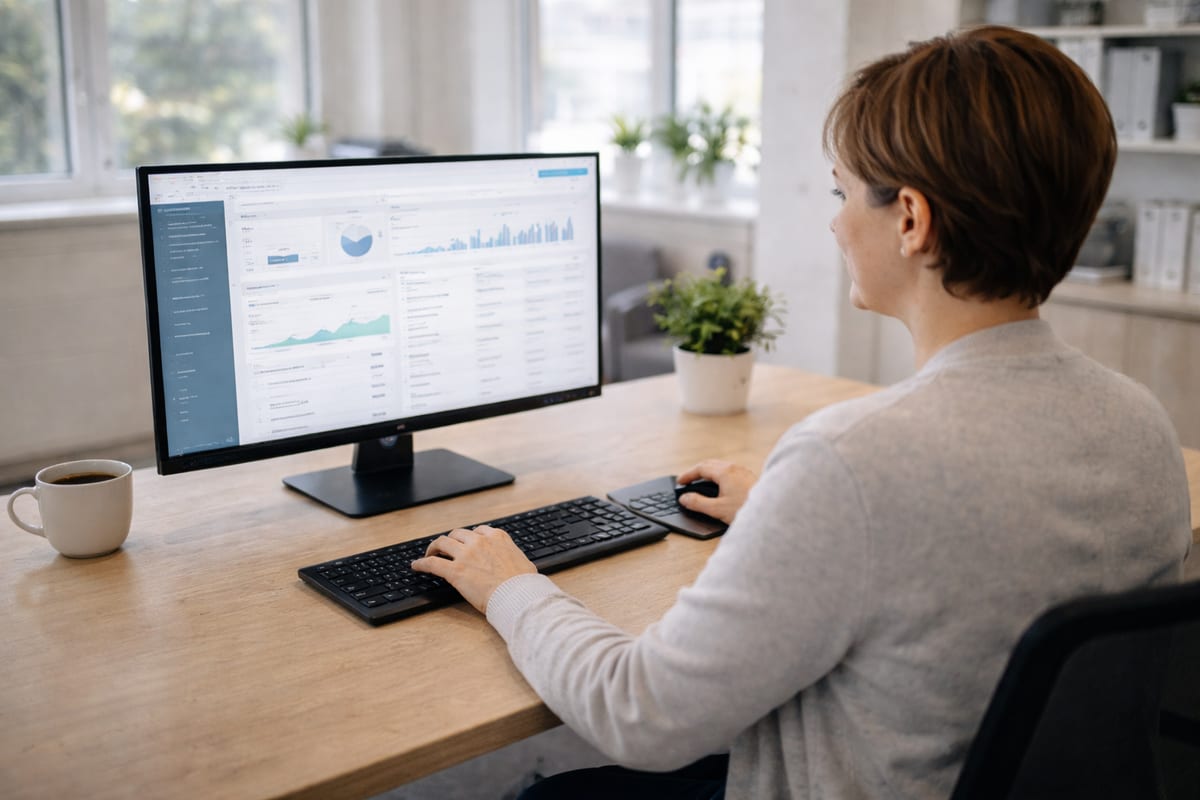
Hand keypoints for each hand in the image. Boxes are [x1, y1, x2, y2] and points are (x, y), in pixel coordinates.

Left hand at [410, 525, 536, 613]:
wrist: (518, 595)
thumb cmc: (524, 584)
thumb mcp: (522, 562)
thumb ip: (511, 556)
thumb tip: (513, 562)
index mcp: (497, 537)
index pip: (477, 531)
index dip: (469, 538)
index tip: (465, 543)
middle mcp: (480, 541)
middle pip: (457, 534)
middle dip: (450, 540)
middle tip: (444, 548)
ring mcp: (466, 555)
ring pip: (442, 543)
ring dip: (433, 547)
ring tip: (429, 554)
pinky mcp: (455, 571)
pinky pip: (432, 563)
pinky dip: (422, 563)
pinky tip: (416, 566)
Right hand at [676, 459, 757, 524]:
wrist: (772, 512)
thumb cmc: (746, 509)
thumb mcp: (717, 509)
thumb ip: (697, 503)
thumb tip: (684, 498)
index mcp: (725, 472)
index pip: (700, 468)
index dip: (687, 475)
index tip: (679, 482)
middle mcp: (734, 468)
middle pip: (710, 464)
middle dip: (696, 471)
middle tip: (687, 481)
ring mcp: (743, 471)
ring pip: (720, 466)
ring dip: (708, 472)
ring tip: (701, 482)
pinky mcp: (750, 477)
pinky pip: (730, 470)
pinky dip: (719, 474)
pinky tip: (720, 485)